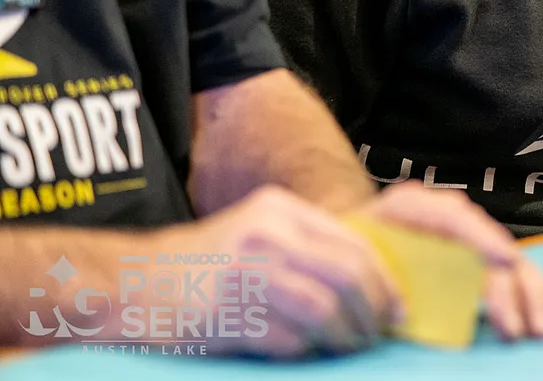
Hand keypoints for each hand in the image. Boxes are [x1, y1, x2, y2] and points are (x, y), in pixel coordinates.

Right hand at [171, 184, 401, 357]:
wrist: (125, 285)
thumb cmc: (201, 267)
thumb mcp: (257, 235)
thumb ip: (306, 247)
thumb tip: (373, 285)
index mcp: (280, 210)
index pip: (355, 244)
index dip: (385, 281)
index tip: (398, 308)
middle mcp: (268, 235)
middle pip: (349, 275)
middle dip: (373, 311)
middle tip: (377, 333)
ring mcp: (246, 274)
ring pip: (325, 310)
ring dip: (345, 337)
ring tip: (347, 347)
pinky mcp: (227, 316)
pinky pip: (289, 340)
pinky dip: (304, 351)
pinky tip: (302, 352)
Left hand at [354, 181, 542, 339]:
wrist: (343, 240)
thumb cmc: (347, 250)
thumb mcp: (352, 256)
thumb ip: (377, 274)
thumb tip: (401, 310)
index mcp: (411, 208)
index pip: (455, 217)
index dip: (484, 238)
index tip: (507, 262)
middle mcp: (447, 218)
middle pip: (492, 246)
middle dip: (513, 287)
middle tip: (522, 328)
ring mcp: (466, 238)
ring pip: (511, 260)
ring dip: (531, 294)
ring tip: (542, 328)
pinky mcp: (476, 259)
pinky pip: (511, 274)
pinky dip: (532, 293)